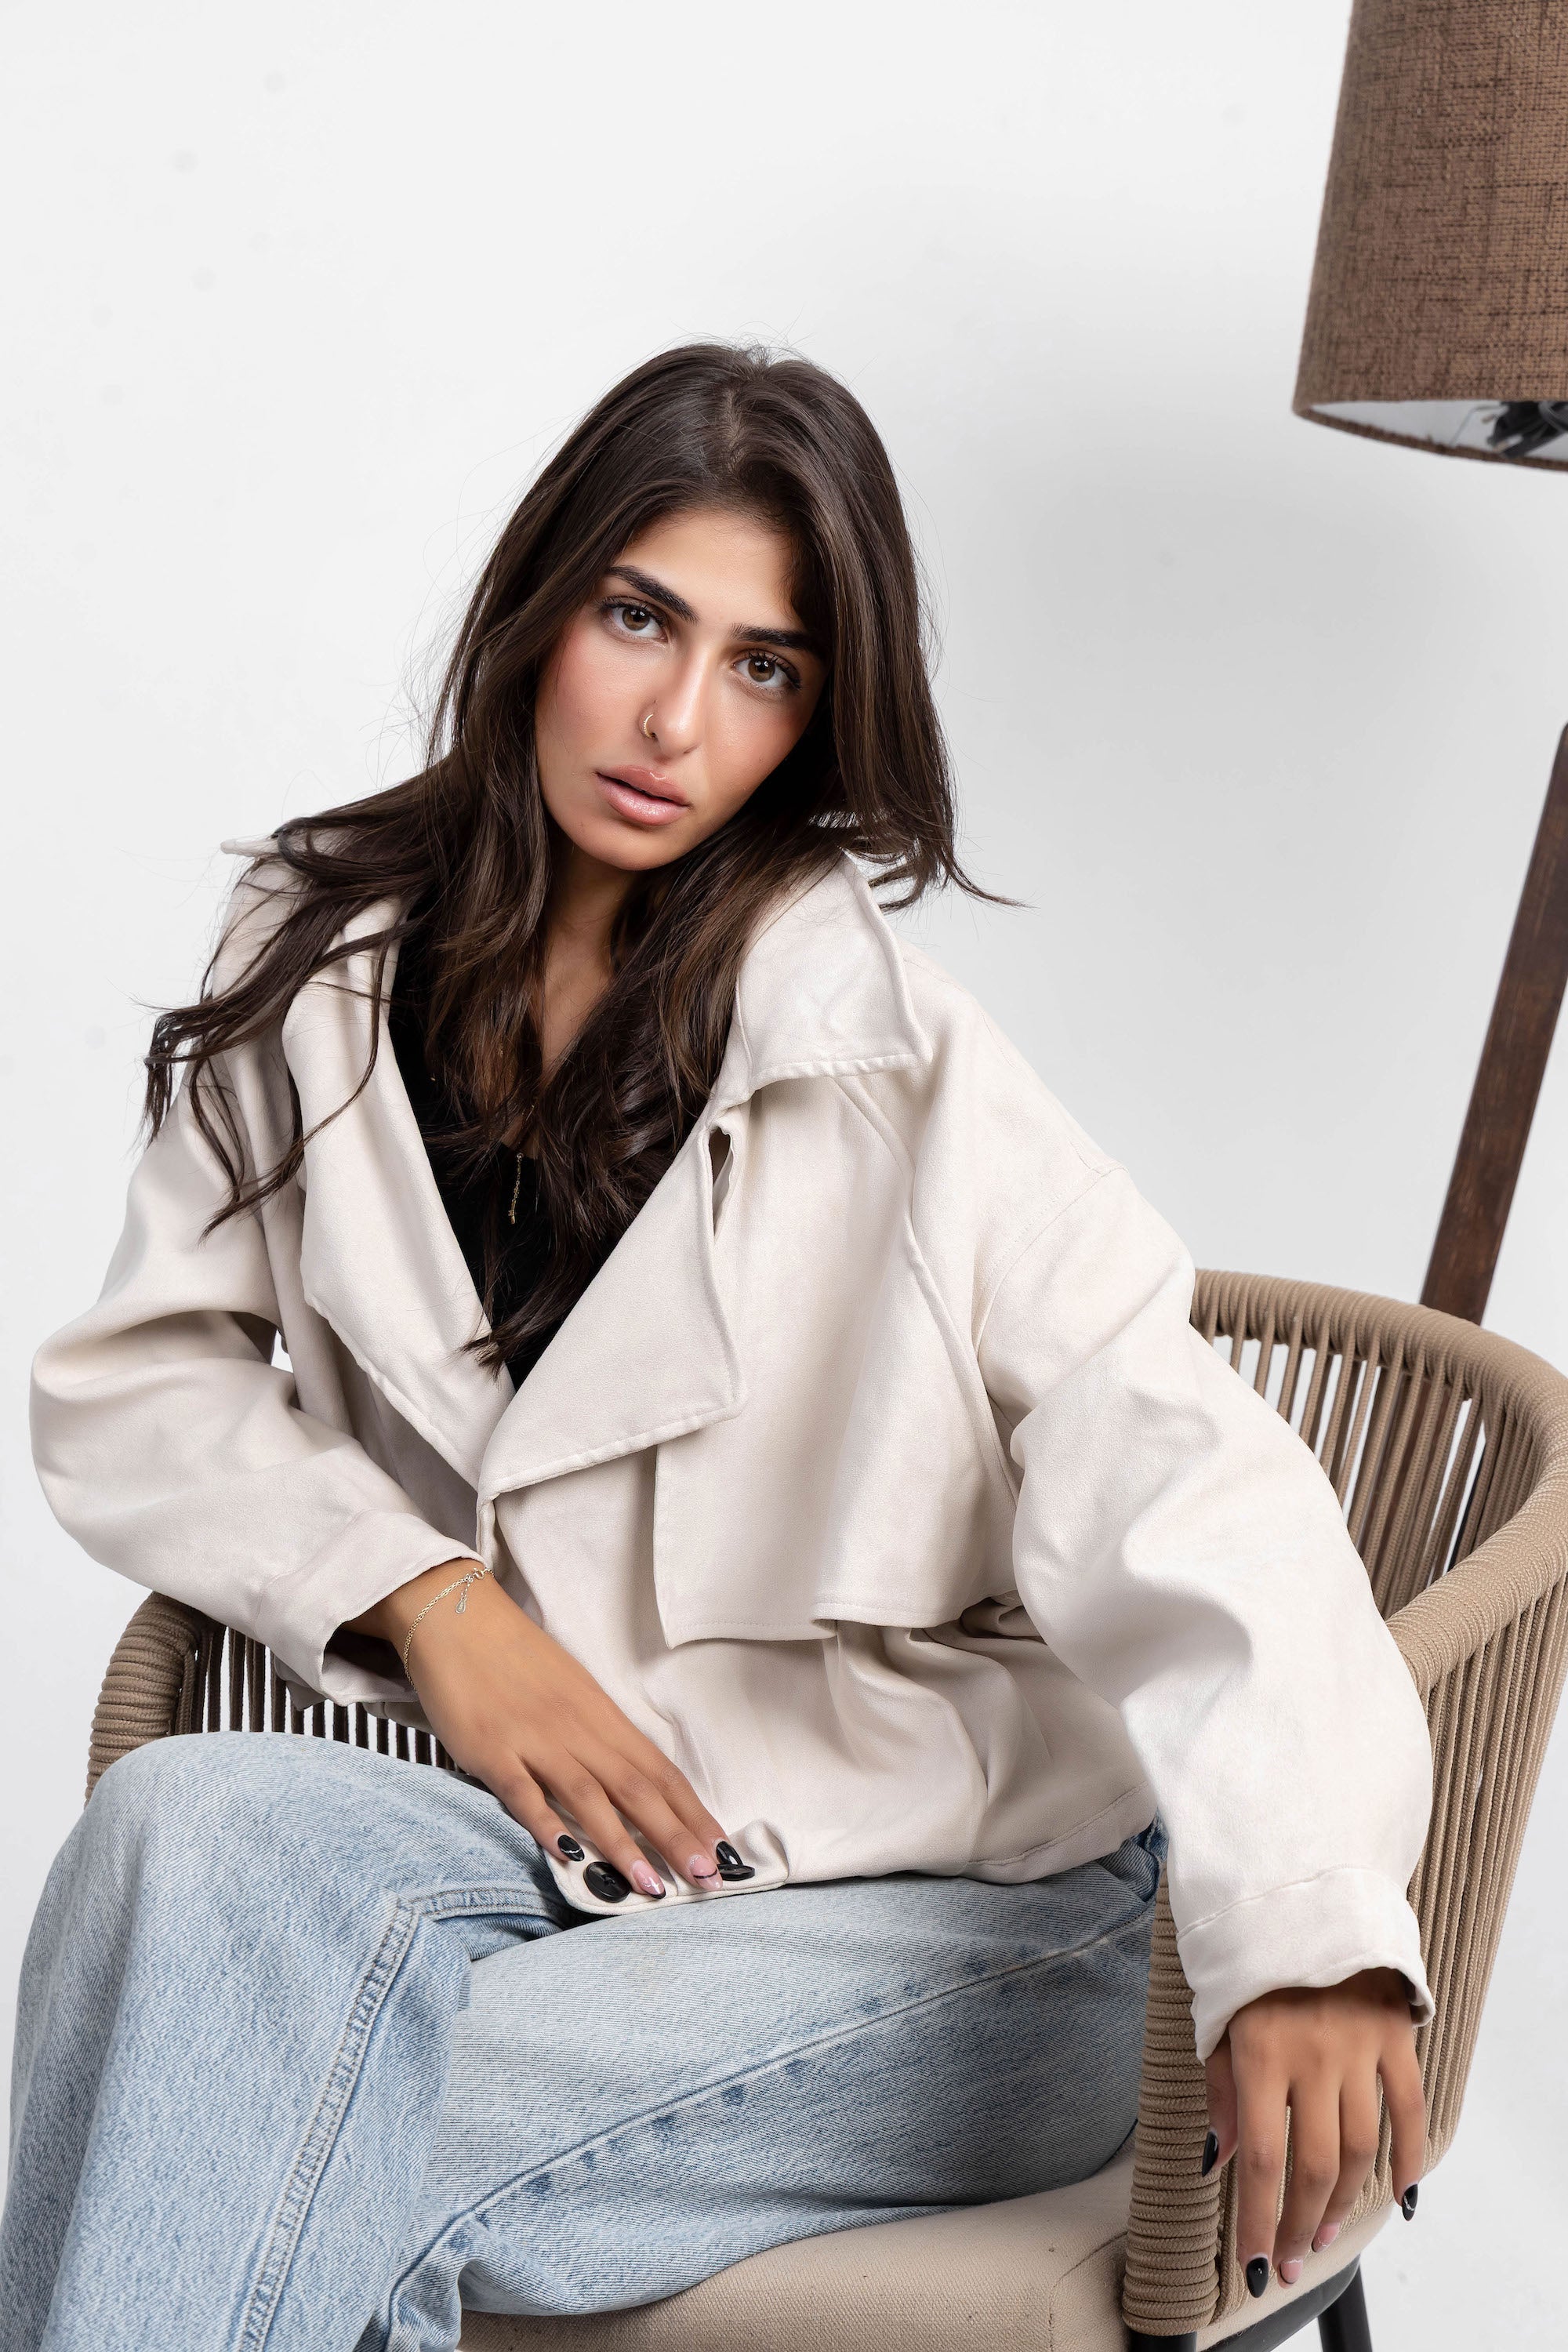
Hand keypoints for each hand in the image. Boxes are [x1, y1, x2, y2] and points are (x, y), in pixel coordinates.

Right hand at [347, 1561, 729, 1895]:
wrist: (458, 1618)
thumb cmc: (518, 1658)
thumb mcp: (572, 1692)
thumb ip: (599, 1738)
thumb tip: (635, 1786)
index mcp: (602, 1716)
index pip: (659, 1771)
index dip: (692, 1813)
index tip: (722, 1852)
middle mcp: (577, 1729)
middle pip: (636, 1788)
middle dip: (675, 1836)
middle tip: (707, 1878)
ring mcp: (534, 1740)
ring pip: (588, 1796)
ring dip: (622, 1844)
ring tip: (650, 1887)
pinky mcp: (491, 1750)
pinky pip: (522, 1792)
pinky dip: (546, 1823)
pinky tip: (568, 1855)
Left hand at [1204, 1969, 1423, 2294]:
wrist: (1304, 1896)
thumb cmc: (1250, 1963)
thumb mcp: (1217, 2019)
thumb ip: (1221, 2091)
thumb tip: (1219, 2160)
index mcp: (1259, 2051)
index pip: (1262, 2158)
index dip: (1258, 2220)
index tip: (1253, 2264)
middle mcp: (1312, 2055)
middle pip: (1313, 2165)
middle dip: (1298, 2224)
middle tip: (1289, 2260)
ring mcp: (1360, 2047)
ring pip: (1360, 2148)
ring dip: (1342, 2202)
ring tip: (1322, 2232)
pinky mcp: (1396, 2037)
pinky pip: (1410, 2111)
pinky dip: (1410, 2159)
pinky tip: (1398, 2197)